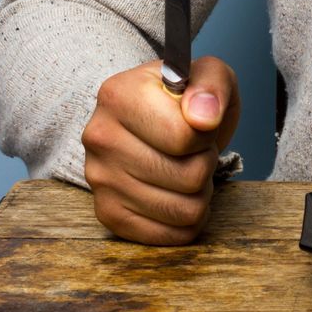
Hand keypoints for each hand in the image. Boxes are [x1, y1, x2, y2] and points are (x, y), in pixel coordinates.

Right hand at [80, 56, 239, 244]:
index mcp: (119, 95)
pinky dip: (184, 221)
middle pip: (188, 177)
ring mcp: (99, 179)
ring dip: (199, 193)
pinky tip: (177, 195)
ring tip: (185, 169)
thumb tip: (204, 117)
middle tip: (192, 151)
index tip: (197, 124)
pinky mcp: (107, 213)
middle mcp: (100, 137)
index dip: (206, 135)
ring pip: (184, 210)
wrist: (148, 121)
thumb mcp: (208, 75)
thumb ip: (212, 85)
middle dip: (205, 164)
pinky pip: (167, 235)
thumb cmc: (182, 100)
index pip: (185, 137)